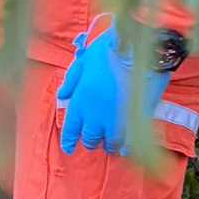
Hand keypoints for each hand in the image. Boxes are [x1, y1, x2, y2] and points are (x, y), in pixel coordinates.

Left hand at [54, 21, 169, 155]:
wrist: (136, 49)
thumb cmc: (108, 51)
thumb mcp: (83, 61)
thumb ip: (72, 80)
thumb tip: (62, 95)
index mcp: (81, 101)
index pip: (71, 128)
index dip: (69, 140)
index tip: (68, 148)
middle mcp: (96, 115)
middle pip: (91, 138)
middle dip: (91, 142)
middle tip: (93, 142)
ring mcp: (117, 119)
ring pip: (111, 142)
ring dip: (109, 144)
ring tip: (110, 144)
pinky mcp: (136, 119)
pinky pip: (129, 141)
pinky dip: (126, 147)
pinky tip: (125, 149)